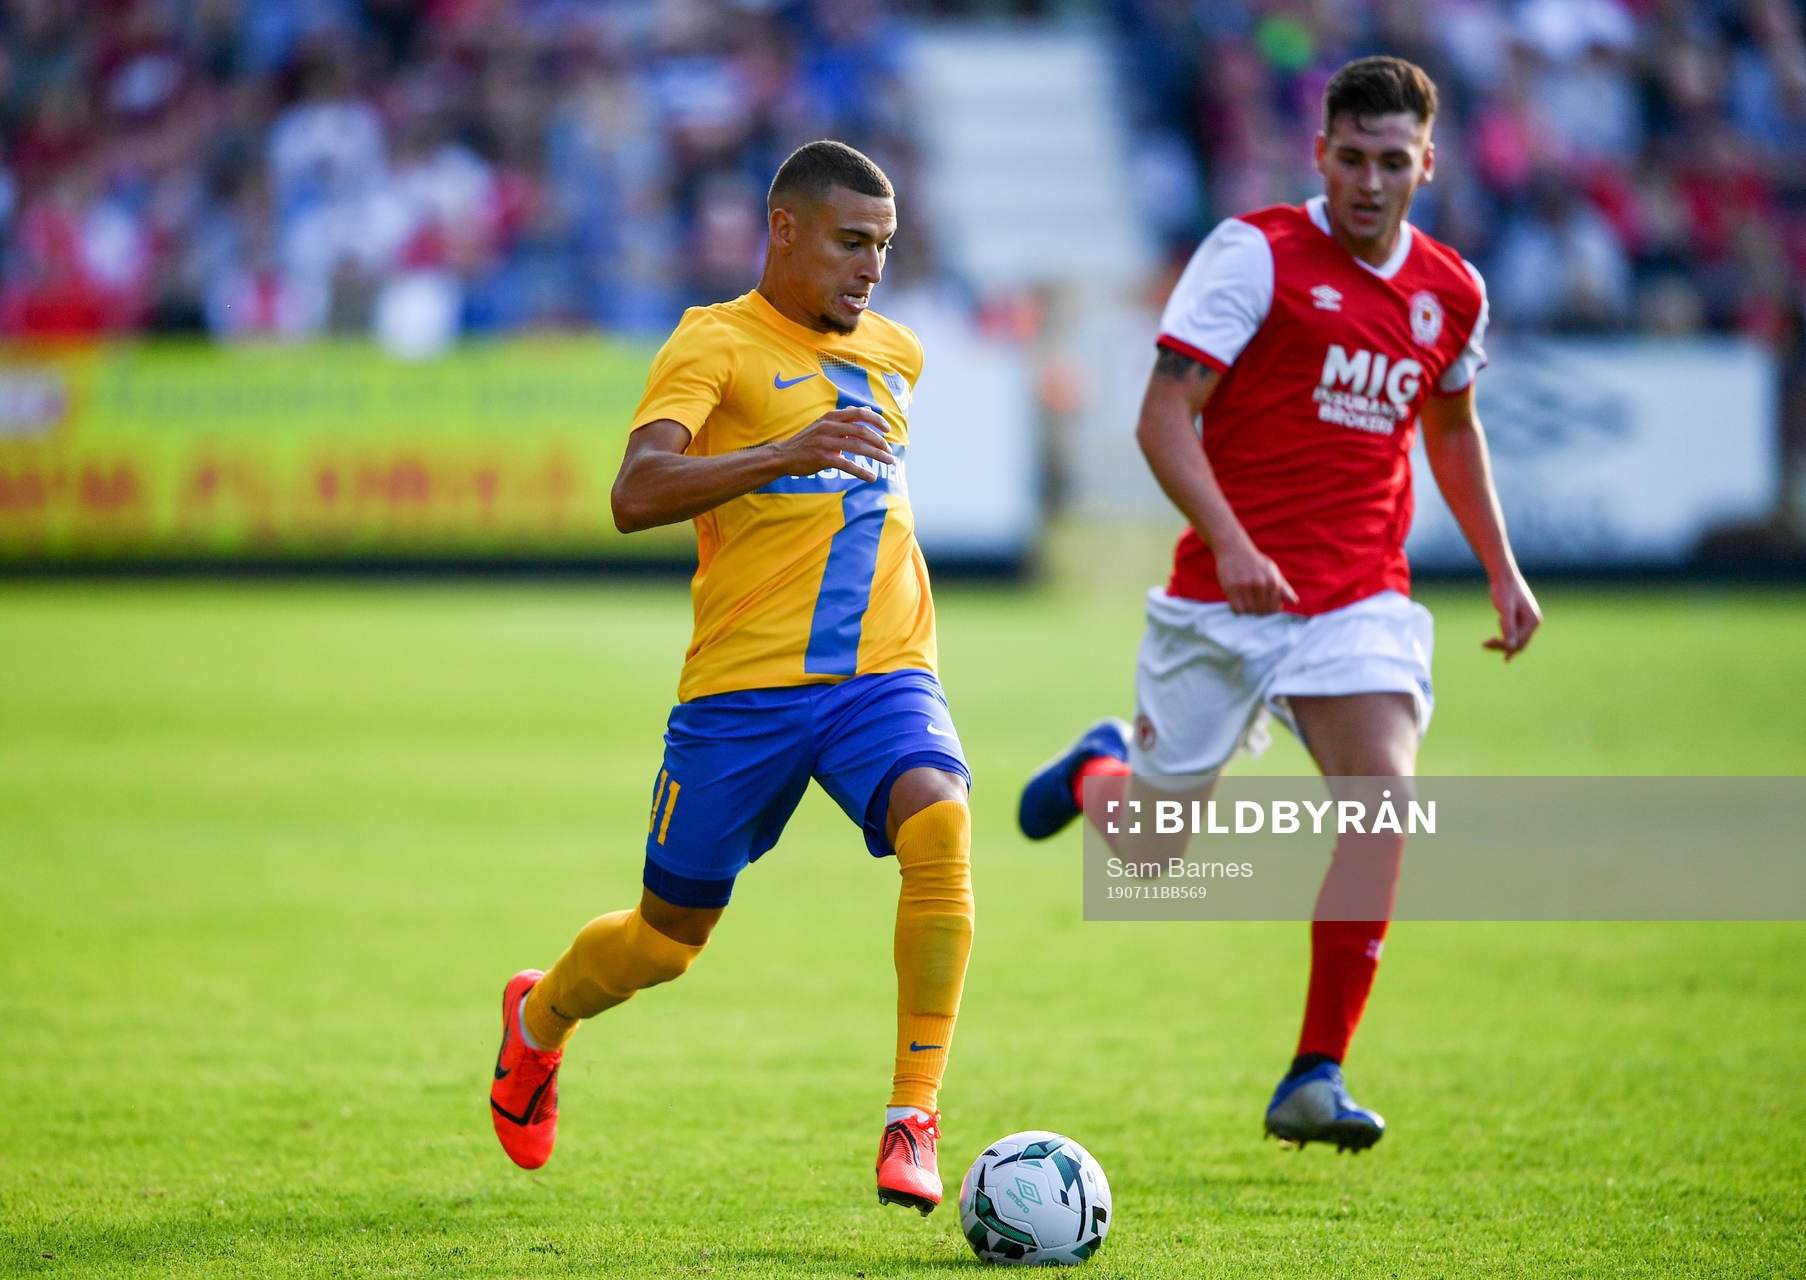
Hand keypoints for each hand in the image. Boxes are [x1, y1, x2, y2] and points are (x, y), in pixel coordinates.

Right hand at [773, 407, 893, 482]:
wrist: (783, 455)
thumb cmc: (808, 440)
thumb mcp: (825, 424)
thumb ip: (847, 418)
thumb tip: (868, 410)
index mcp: (831, 417)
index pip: (859, 413)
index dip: (876, 420)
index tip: (888, 429)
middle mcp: (829, 427)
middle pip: (862, 430)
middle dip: (880, 441)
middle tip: (889, 451)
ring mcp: (825, 442)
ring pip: (858, 447)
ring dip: (877, 455)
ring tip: (889, 461)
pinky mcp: (823, 458)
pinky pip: (847, 465)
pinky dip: (862, 472)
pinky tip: (872, 477)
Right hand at [1215, 536, 1297, 614]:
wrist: (1234, 549)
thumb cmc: (1255, 563)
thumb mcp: (1272, 572)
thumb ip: (1283, 588)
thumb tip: (1295, 602)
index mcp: (1273, 581)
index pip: (1274, 609)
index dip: (1269, 610)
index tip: (1263, 605)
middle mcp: (1260, 583)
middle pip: (1261, 611)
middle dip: (1257, 611)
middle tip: (1252, 603)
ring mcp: (1245, 585)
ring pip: (1248, 611)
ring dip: (1246, 610)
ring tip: (1244, 601)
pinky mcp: (1231, 587)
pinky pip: (1237, 609)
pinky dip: (1236, 609)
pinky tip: (1236, 602)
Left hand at [1484, 570, 1540, 659]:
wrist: (1504, 575)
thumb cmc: (1504, 590)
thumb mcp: (1505, 610)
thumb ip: (1508, 628)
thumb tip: (1511, 647)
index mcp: (1533, 621)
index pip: (1518, 643)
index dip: (1503, 646)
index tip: (1484, 643)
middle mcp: (1534, 622)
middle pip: (1518, 644)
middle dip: (1502, 646)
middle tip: (1484, 644)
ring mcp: (1528, 621)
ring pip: (1516, 640)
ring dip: (1502, 641)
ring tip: (1488, 635)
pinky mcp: (1522, 618)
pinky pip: (1514, 633)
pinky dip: (1504, 634)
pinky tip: (1498, 623)